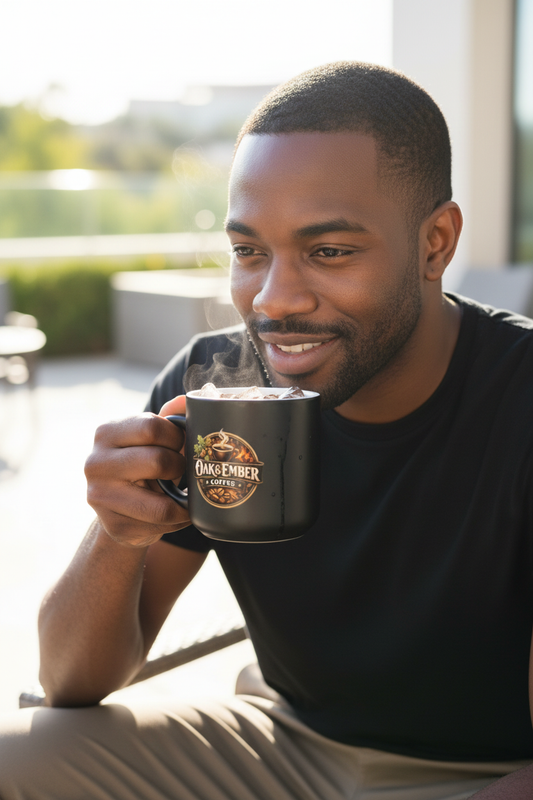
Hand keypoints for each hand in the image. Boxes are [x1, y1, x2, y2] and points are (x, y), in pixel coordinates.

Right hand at [85, 395, 189, 547]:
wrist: (120, 510)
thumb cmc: (143, 466)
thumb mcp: (152, 439)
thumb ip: (172, 418)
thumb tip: (189, 399)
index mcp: (106, 433)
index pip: (152, 426)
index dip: (176, 437)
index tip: (179, 445)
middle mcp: (96, 462)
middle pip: (158, 461)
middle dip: (179, 467)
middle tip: (181, 470)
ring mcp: (100, 496)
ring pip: (161, 503)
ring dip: (182, 501)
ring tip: (183, 495)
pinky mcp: (112, 526)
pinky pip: (160, 525)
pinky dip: (178, 519)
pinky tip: (177, 513)